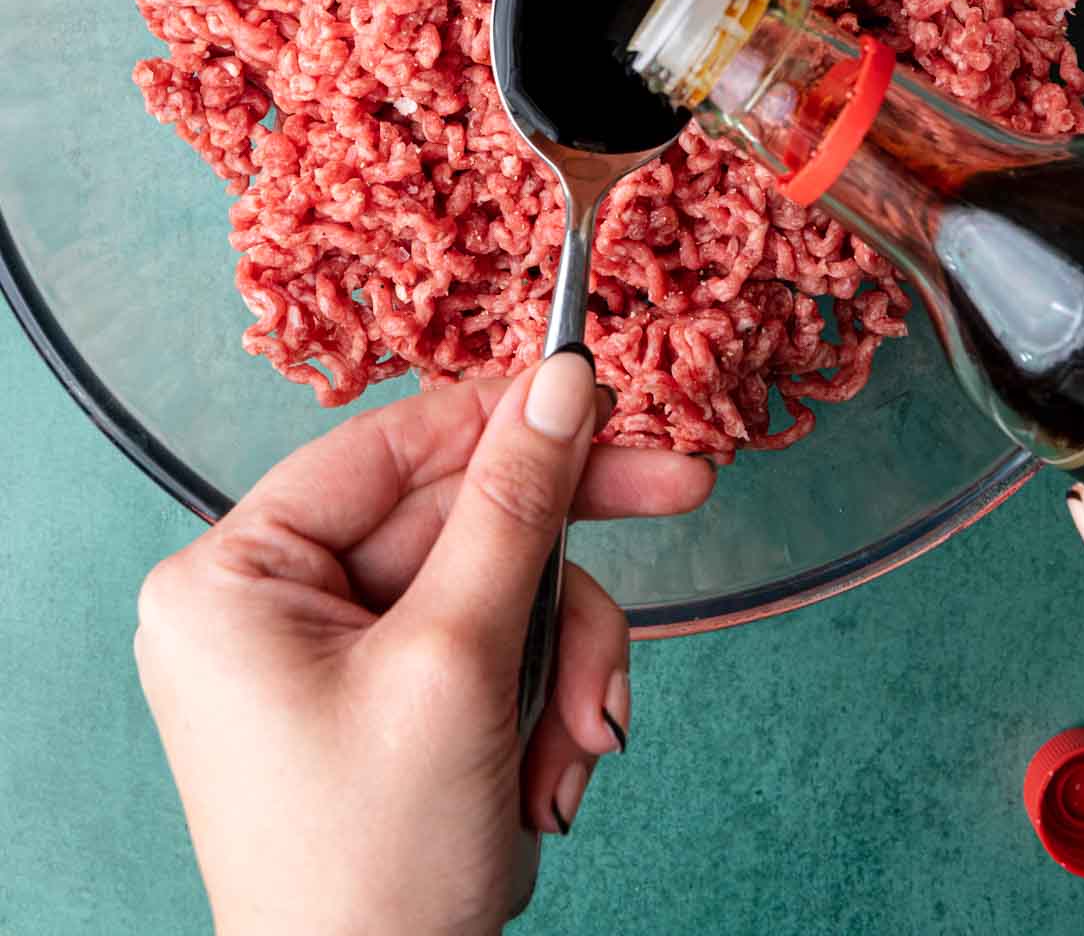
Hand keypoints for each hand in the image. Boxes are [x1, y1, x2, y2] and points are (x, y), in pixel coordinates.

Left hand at [135, 353, 712, 935]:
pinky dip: (537, 704)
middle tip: (681, 491)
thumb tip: (561, 381)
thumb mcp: (459, 663)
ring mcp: (327, 659)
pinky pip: (485, 653)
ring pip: (489, 590)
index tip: (603, 393)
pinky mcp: (382, 705)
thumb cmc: (374, 868)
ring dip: (559, 661)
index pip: (390, 446)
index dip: (503, 415)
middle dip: (558, 576)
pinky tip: (548, 779)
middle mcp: (270, 606)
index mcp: (236, 577)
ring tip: (581, 744)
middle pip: (455, 521)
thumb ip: (515, 508)